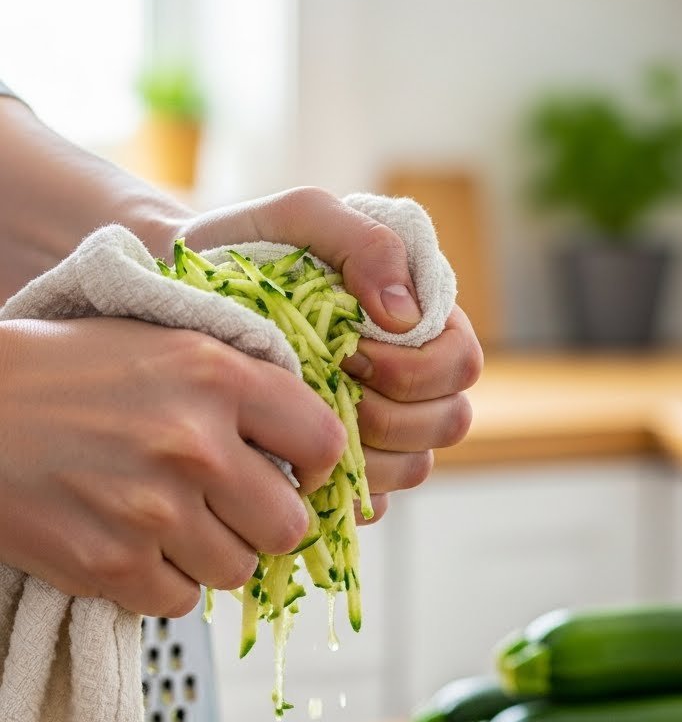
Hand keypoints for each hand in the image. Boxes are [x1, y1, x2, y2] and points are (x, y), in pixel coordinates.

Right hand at [0, 317, 345, 614]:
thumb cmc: (58, 374)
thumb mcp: (155, 343)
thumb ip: (234, 381)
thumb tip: (309, 439)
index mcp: (214, 374)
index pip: (323, 441)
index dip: (315, 465)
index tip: (293, 471)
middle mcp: (193, 442)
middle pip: (288, 525)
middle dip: (261, 523)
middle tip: (225, 507)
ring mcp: (154, 510)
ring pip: (236, 570)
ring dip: (208, 555)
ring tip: (164, 520)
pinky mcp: (114, 565)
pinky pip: (179, 600)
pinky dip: (158, 583)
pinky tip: (127, 543)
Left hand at [181, 187, 482, 516]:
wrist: (180, 292)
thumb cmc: (248, 248)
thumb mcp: (302, 219)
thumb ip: (365, 243)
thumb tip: (404, 315)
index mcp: (421, 323)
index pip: (461, 364)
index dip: (416, 369)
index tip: (350, 350)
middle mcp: (415, 383)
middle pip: (448, 422)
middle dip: (389, 413)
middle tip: (326, 387)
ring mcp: (385, 433)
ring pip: (413, 468)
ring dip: (364, 451)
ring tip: (304, 419)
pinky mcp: (347, 473)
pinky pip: (369, 502)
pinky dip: (338, 486)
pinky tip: (294, 459)